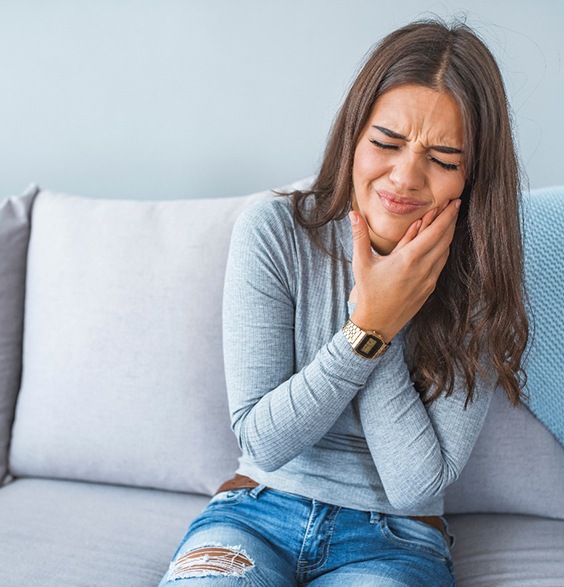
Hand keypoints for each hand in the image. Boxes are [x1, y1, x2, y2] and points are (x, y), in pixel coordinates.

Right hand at [349, 199, 459, 341]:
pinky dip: (442, 250)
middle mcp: (423, 269)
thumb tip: (353, 214)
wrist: (377, 322)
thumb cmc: (368, 292)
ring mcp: (429, 280)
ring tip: (448, 221)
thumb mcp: (361, 262)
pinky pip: (440, 264)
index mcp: (408, 259)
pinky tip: (440, 245)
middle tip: (455, 205)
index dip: (447, 215)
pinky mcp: (429, 289)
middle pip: (445, 239)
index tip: (454, 201)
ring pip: (445, 252)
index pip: (435, 232)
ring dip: (448, 235)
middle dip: (451, 221)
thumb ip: (360, 236)